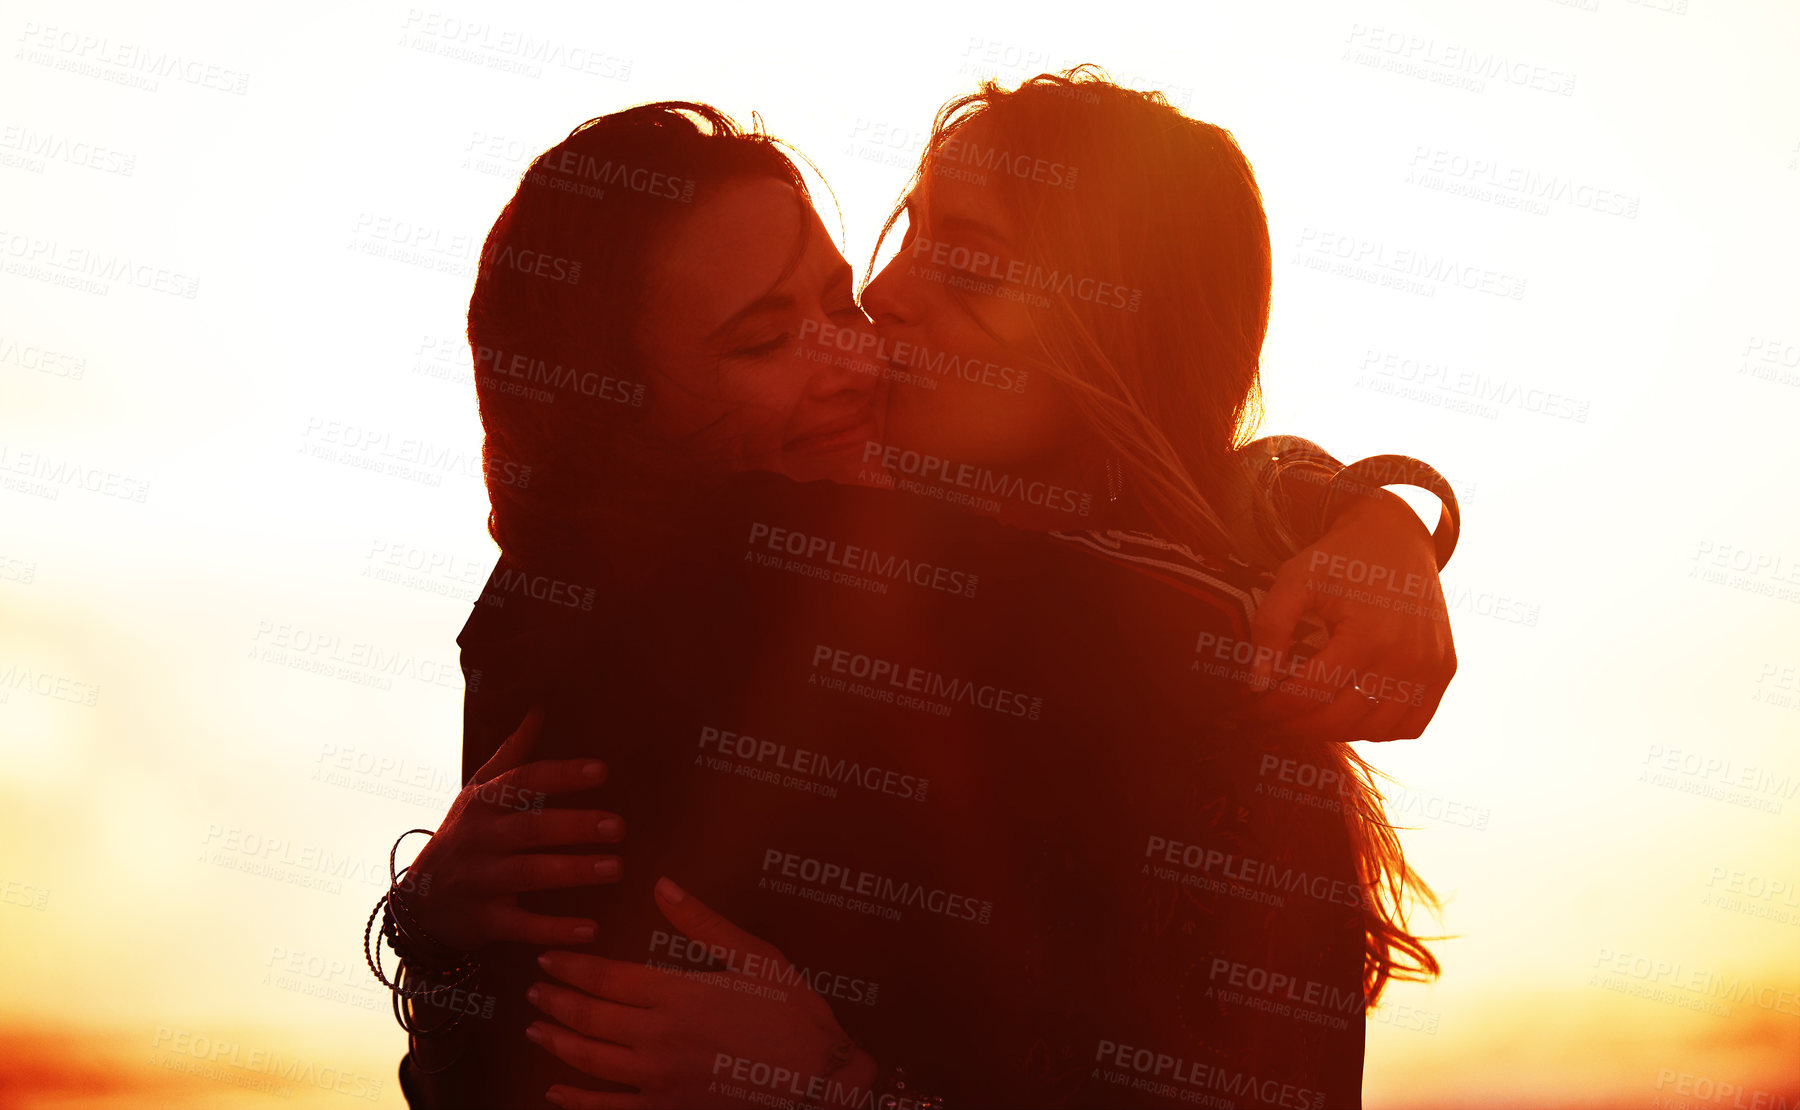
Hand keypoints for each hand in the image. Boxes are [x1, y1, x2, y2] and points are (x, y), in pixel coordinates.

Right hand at [400, 708, 624, 950]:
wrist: (419, 903)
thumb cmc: (464, 837)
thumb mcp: (479, 793)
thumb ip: (512, 755)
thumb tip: (540, 709)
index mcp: (484, 803)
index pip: (524, 781)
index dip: (562, 775)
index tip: (602, 770)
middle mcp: (481, 838)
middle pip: (530, 828)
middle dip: (574, 826)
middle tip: (619, 826)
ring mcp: (480, 880)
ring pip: (528, 873)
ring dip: (572, 871)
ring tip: (615, 868)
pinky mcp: (484, 920)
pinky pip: (521, 925)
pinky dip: (554, 929)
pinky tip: (590, 929)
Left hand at [525, 878, 875, 1108]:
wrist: (819, 1083)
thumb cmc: (793, 1015)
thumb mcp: (756, 957)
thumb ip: (703, 923)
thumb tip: (663, 886)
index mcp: (677, 994)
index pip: (605, 977)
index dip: (571, 967)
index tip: (549, 957)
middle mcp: (658, 1037)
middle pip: (588, 1017)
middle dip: (554, 1000)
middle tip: (533, 988)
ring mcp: (658, 1078)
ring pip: (588, 1060)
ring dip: (557, 1041)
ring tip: (535, 1028)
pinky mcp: (666, 1108)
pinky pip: (607, 1107)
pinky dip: (576, 1101)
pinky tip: (554, 1092)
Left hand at [1243, 492, 1454, 740]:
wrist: (1397, 534)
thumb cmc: (1341, 556)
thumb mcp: (1296, 579)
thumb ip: (1270, 628)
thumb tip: (1257, 684)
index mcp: (1368, 636)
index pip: (1310, 693)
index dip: (1274, 707)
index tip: (1253, 707)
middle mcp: (1407, 659)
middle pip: (1341, 719)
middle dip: (1298, 724)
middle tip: (1273, 717)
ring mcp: (1431, 668)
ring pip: (1376, 730)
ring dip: (1336, 731)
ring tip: (1307, 716)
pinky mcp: (1444, 670)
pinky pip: (1411, 724)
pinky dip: (1379, 729)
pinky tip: (1351, 714)